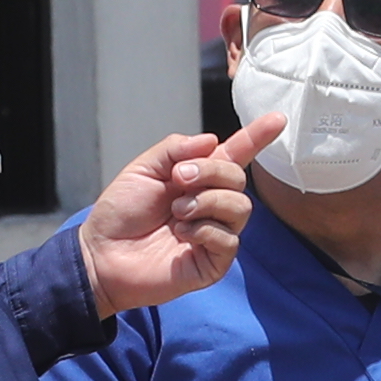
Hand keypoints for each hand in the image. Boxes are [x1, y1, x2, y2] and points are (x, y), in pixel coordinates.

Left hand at [78, 117, 272, 312]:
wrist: (102, 254)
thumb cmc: (120, 213)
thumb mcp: (142, 169)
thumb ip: (175, 150)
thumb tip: (213, 140)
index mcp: (197, 179)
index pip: (235, 154)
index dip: (257, 136)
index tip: (278, 118)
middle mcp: (211, 204)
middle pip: (238, 178)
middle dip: (210, 172)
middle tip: (178, 180)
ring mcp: (215, 233)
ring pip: (240, 207)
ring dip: (207, 202)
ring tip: (177, 211)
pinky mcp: (214, 261)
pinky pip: (230, 239)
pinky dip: (204, 230)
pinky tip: (181, 234)